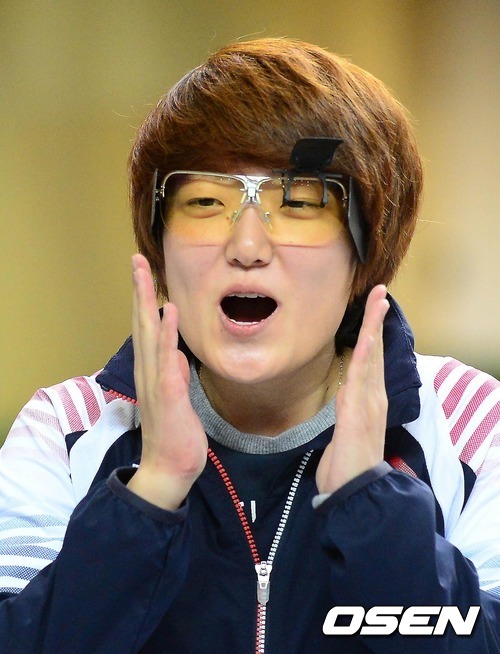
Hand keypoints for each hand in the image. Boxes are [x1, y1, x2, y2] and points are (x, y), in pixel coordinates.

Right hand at [127, 254, 207, 509]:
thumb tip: (177, 356)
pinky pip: (168, 360)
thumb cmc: (175, 435)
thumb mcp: (177, 399)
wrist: (170, 470)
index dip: (144, 300)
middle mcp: (148, 371)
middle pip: (142, 324)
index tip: (142, 273)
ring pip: (150, 335)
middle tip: (135, 259)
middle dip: (140, 291)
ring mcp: (156, 382)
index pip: (146, 329)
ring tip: (144, 273)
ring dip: (147, 303)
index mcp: (152, 372)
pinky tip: (169, 312)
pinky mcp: (168, 394)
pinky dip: (168, 335)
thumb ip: (174, 375)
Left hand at [316, 285, 389, 494]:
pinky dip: (366, 353)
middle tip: (379, 291)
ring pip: (372, 357)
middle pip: (376, 351)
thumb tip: (345, 393)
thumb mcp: (346, 430)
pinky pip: (362, 376)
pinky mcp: (359, 411)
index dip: (373, 332)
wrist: (353, 490)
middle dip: (377, 320)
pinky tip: (368, 334)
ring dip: (375, 327)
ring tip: (378, 300)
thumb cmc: (347, 464)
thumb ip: (348, 409)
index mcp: (368, 399)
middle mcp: (373, 397)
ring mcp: (369, 402)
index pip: (371, 359)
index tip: (373, 308)